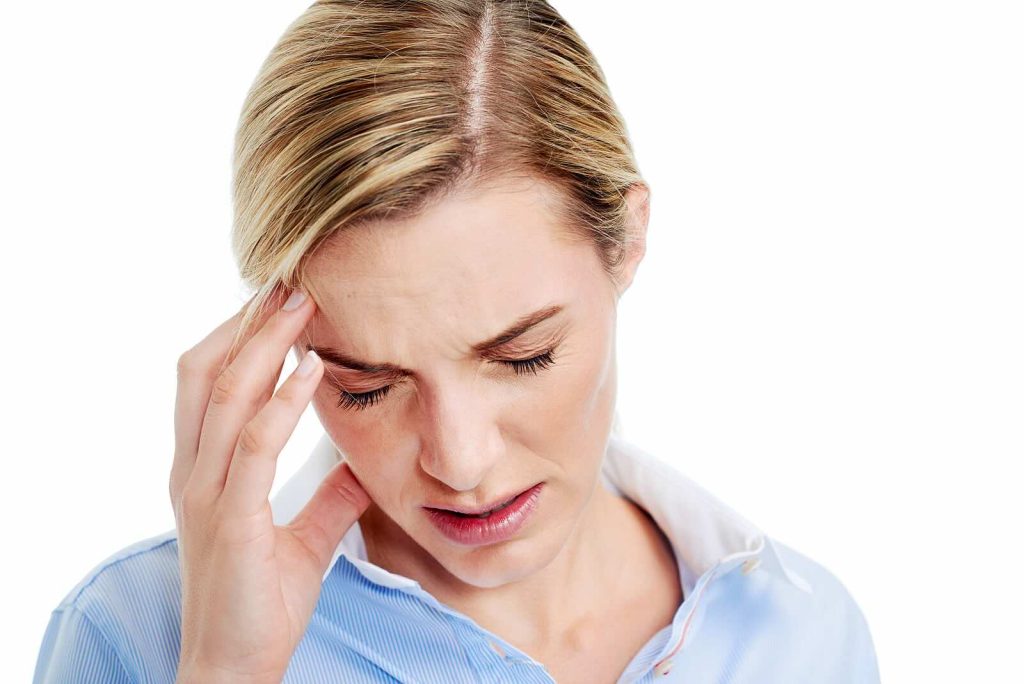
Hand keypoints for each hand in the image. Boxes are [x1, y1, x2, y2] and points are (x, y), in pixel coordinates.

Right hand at [169, 289, 370, 682]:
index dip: (239, 336)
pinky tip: (314, 369)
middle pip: (207, 373)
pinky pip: (253, 445)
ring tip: (302, 304)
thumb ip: (328, 497)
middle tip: (289, 280)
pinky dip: (282, 400)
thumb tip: (361, 461)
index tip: (279, 300)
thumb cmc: (262, 605)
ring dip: (264, 343)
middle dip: (246, 322)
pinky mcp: (230, 520)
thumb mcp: (305, 539)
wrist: (234, 670)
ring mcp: (206, 494)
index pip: (209, 384)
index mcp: (204, 473)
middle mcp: (194, 473)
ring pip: (224, 395)